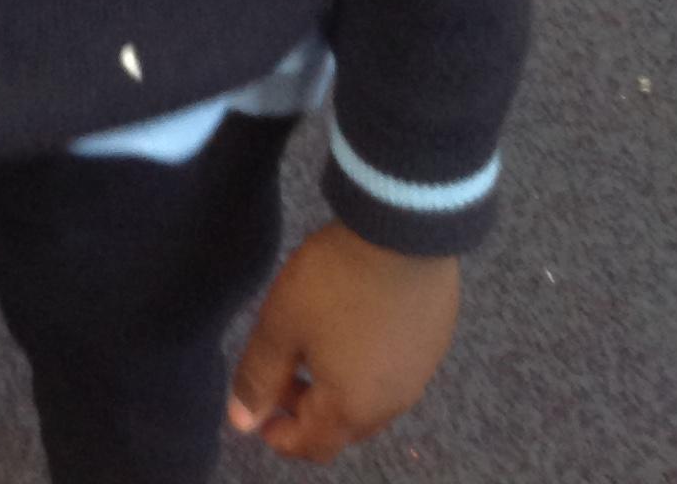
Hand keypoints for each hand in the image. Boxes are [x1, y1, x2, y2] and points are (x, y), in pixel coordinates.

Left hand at [227, 223, 459, 463]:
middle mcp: (391, 403)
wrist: (403, 230)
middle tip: (282, 376)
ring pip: (371, 401)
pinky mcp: (434, 342)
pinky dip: (368, 365)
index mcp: (352, 408)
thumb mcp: (282, 323)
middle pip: (344, 427)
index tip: (259, 414)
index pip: (313, 445)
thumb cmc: (335, 281)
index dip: (281, 436)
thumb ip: (259, 376)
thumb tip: (242, 422)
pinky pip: (395, 371)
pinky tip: (355, 328)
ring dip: (339, 388)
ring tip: (315, 349)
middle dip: (308, 411)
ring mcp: (419, 374)